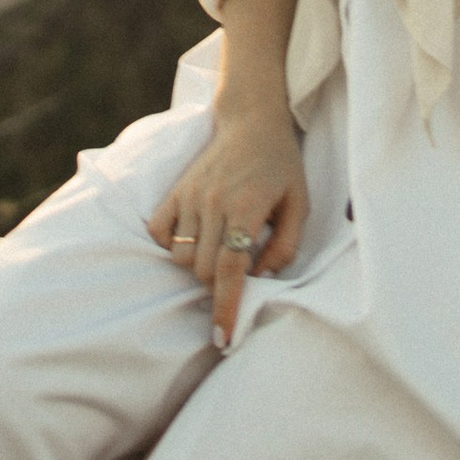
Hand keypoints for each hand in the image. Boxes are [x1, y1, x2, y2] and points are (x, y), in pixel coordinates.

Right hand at [146, 97, 309, 344]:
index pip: (230, 269)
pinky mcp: (175, 191)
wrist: (252, 122)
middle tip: (237, 267)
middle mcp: (213, 204)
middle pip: (202, 270)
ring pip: (180, 258)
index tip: (222, 338)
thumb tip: (262, 278)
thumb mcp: (300, 205)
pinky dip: (171, 247)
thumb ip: (286, 247)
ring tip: (219, 249)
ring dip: (197, 266)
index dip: (226, 307)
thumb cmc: (281, 166)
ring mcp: (190, 197)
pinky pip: (159, 234)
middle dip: (218, 283)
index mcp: (247, 208)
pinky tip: (193, 240)